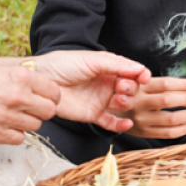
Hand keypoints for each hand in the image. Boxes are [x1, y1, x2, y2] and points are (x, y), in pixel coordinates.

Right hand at [0, 61, 62, 144]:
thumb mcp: (2, 69)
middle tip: (31, 109)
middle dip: (42, 111)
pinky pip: (19, 138)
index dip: (51, 97)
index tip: (45, 98)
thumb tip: (45, 87)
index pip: (54, 92)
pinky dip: (14, 134)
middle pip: (49, 111)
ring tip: (13, 115)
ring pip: (35, 126)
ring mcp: (7, 116)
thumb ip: (25, 79)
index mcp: (21, 77)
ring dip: (27, 122)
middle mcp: (17, 96)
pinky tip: (5, 125)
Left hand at [30, 50, 151, 133]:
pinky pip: (111, 122)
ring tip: (119, 99)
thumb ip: (117, 65)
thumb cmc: (64, 64)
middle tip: (122, 87)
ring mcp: (101, 100)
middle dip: (131, 88)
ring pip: (123, 104)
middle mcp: (107, 84)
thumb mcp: (92, 60)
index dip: (141, 75)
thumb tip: (140, 69)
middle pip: (131, 89)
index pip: (132, 72)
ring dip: (127, 102)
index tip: (144, 77)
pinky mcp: (93, 115)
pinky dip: (120, 125)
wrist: (42, 80)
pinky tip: (127, 124)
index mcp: (109, 68)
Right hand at [118, 76, 185, 138]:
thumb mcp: (141, 83)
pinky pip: (167, 134)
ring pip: (170, 119)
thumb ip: (161, 84)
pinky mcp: (144, 133)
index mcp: (140, 87)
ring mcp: (141, 120)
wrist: (112, 111)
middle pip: (168, 100)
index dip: (183, 84)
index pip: (165, 84)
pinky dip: (183, 130)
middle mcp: (139, 104)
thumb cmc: (134, 94)